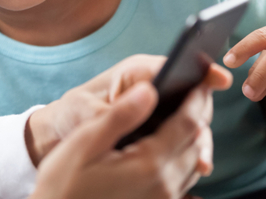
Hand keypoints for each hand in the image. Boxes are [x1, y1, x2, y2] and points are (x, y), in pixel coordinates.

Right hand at [31, 66, 232, 198]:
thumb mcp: (85, 142)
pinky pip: (183, 181)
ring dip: (194, 137)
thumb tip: (149, 90)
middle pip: (196, 143)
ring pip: (193, 162)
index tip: (201, 80)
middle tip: (196, 92)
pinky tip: (172, 147)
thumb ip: (120, 115)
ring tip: (186, 114)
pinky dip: (185, 159)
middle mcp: (163, 185)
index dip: (197, 99)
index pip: (187, 124)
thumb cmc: (64, 182)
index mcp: (149, 164)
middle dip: (199, 115)